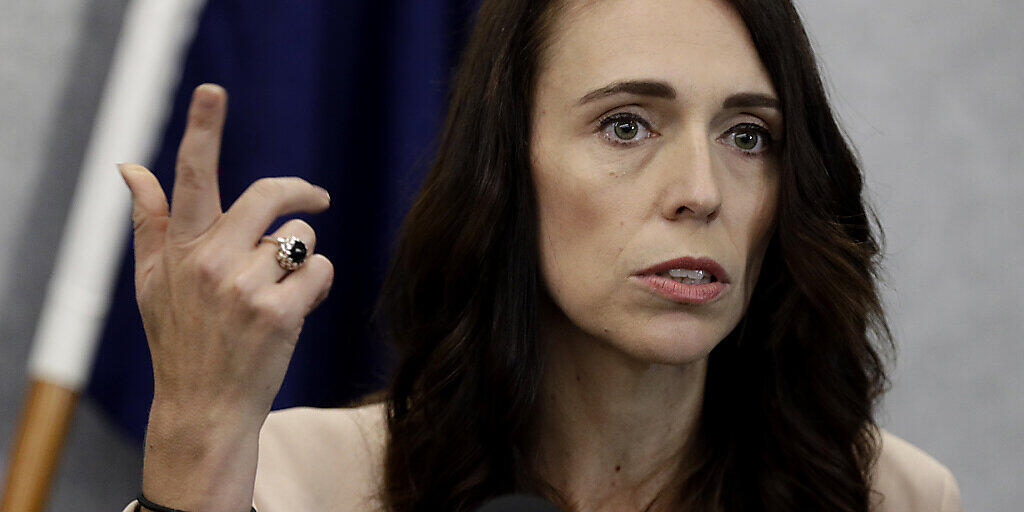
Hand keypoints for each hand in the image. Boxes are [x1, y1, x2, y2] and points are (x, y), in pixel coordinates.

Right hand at [119, 83, 332, 423]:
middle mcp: (210, 262)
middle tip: (317, 199)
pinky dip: (317, 286)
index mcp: (180, 249)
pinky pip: (320, 271)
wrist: (204, 408)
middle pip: (270, 195)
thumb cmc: (181, 339)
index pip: (191, 178)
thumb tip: (130, 167)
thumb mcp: (154, 282)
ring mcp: (246, 288)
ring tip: (279, 290)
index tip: (213, 91)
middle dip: (300, 193)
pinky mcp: (279, 314)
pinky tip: (296, 309)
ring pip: (302, 239)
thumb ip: (150, 221)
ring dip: (302, 258)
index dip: (203, 130)